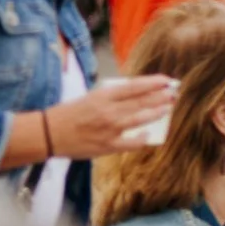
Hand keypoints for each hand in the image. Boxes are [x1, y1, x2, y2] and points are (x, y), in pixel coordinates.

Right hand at [43, 76, 177, 159]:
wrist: (50, 133)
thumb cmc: (70, 113)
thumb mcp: (90, 97)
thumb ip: (112, 97)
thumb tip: (136, 95)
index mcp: (103, 96)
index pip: (134, 87)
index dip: (153, 83)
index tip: (166, 80)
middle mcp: (108, 111)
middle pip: (141, 102)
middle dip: (160, 97)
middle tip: (174, 93)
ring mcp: (109, 129)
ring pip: (140, 119)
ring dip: (156, 112)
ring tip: (168, 108)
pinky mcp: (108, 145)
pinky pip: (131, 143)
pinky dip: (142, 138)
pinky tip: (150, 134)